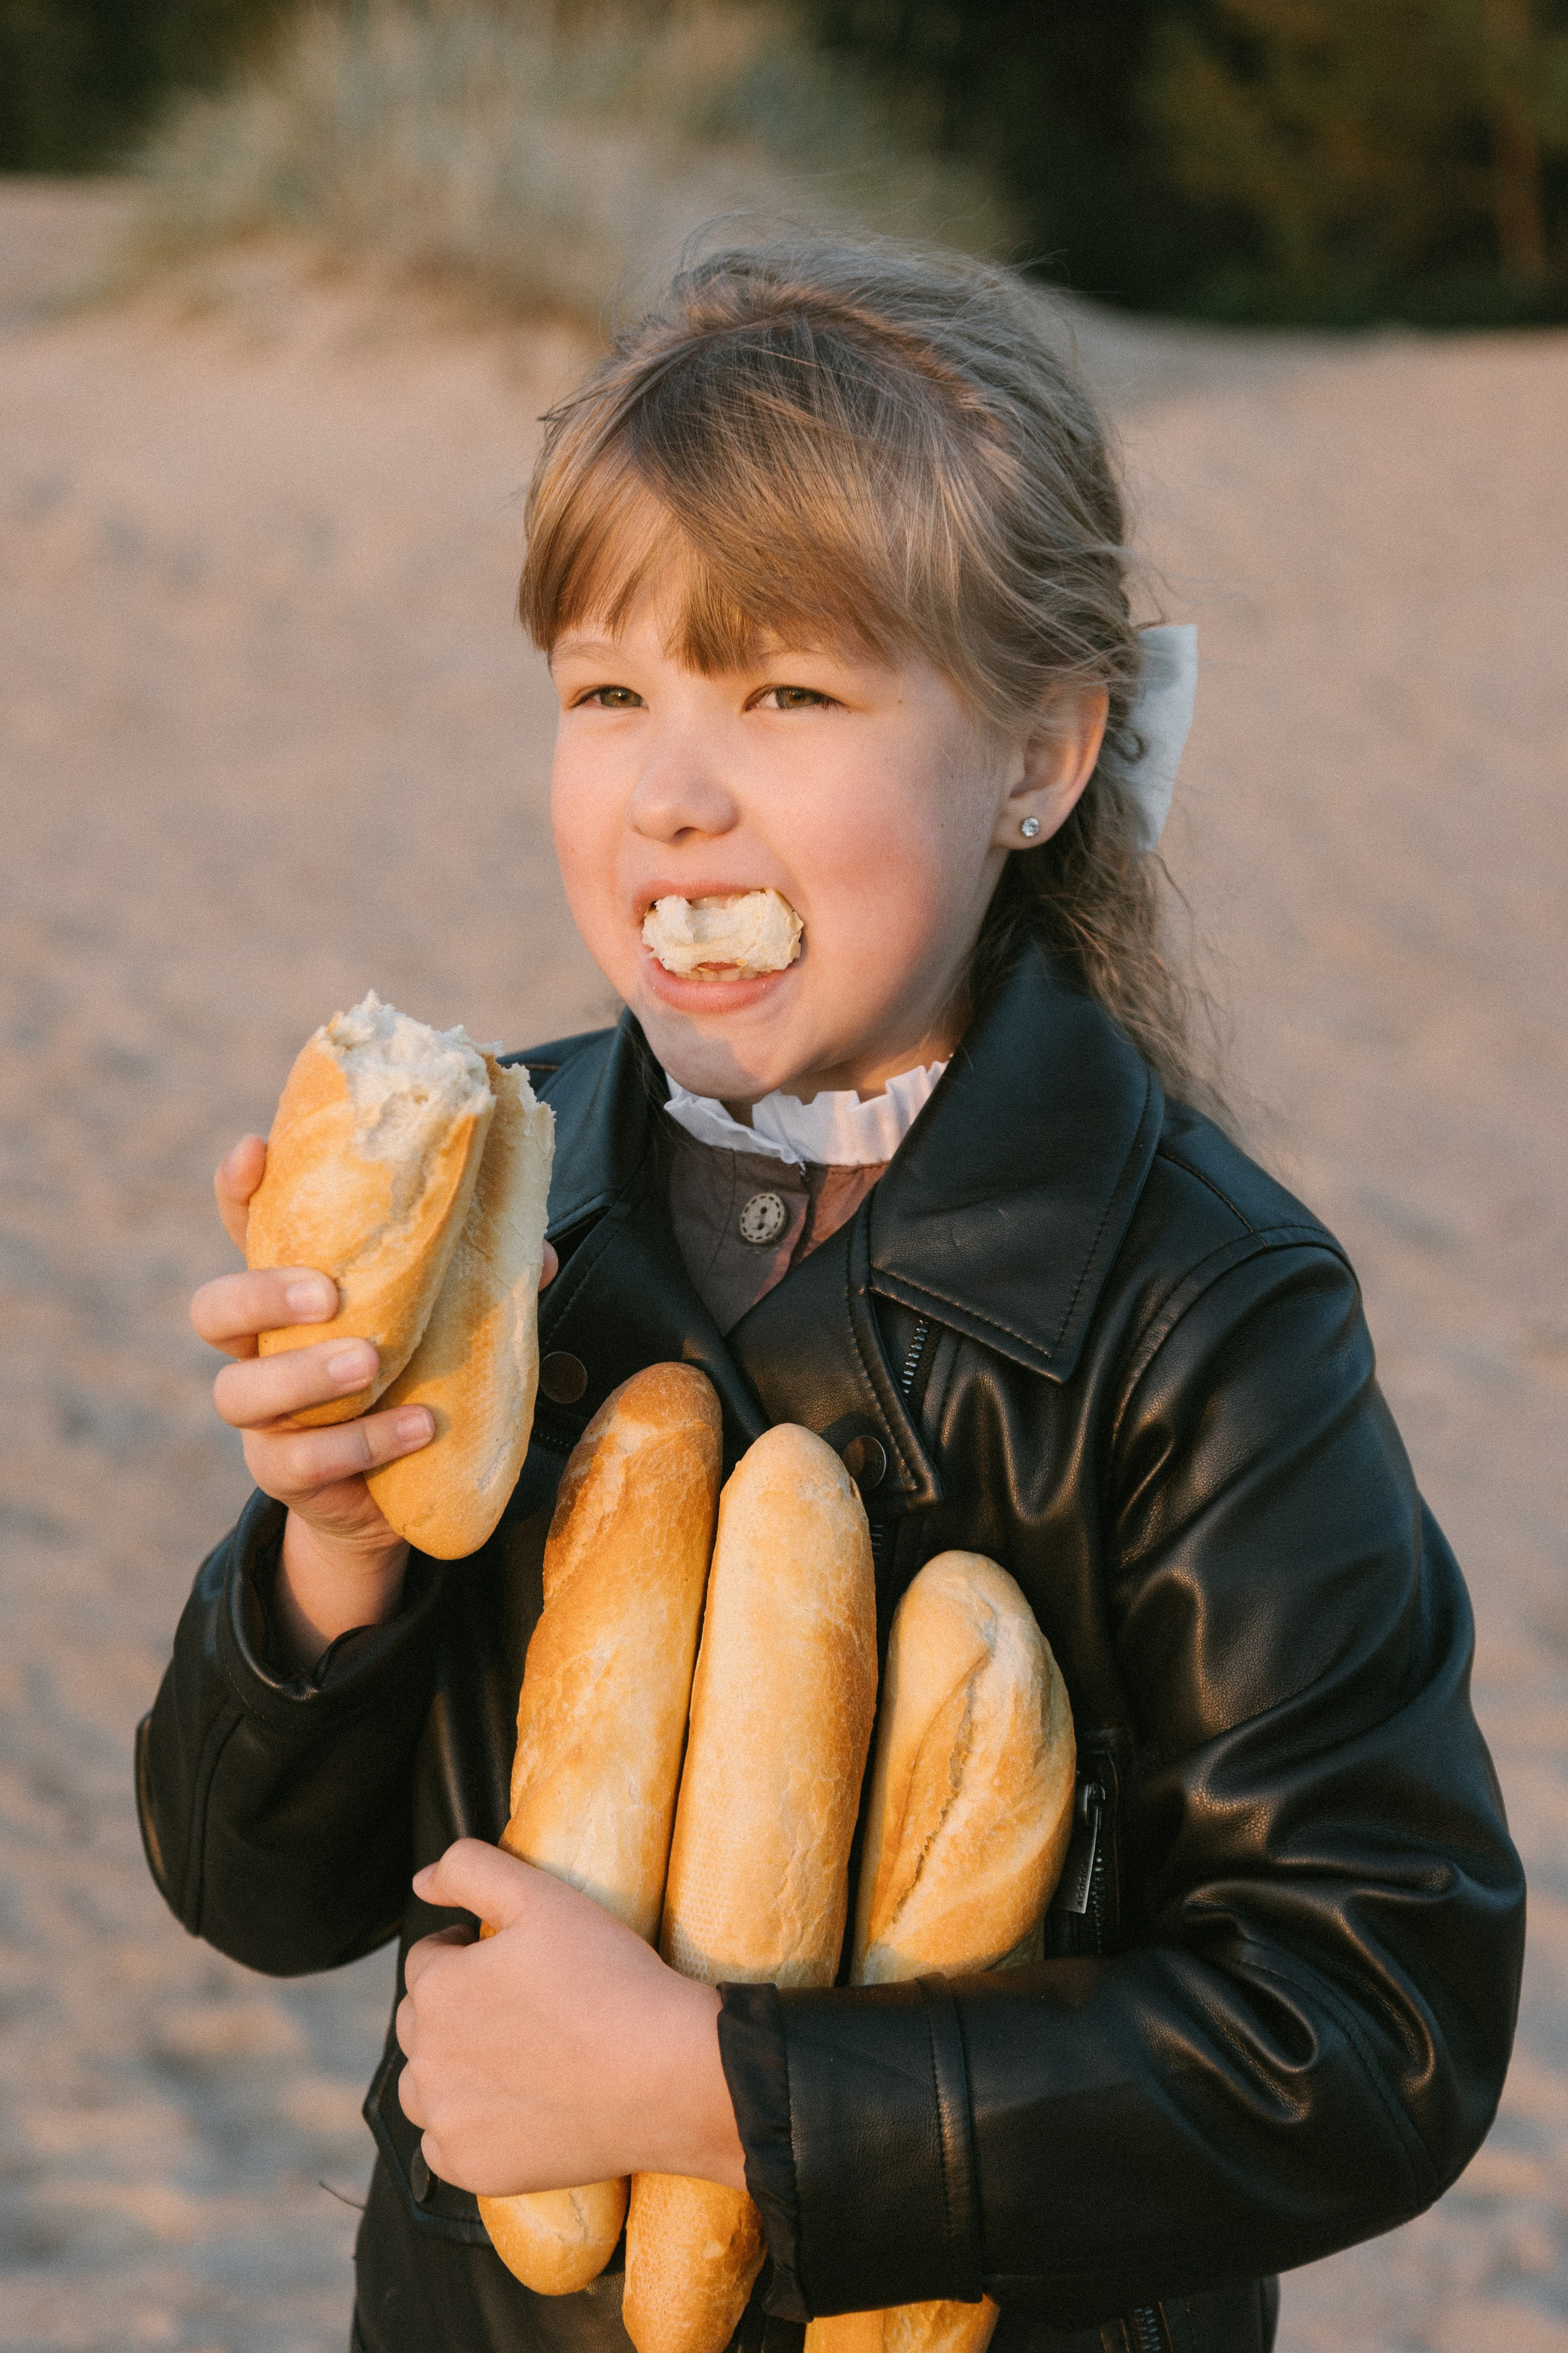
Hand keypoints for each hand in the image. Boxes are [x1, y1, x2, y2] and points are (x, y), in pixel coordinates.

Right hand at [192, 1135, 558, 1665]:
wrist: (392, 1495)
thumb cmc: (414, 1380)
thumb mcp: (444, 1323)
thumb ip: (479, 1284)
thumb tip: (536, 1254)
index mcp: (293, 1291)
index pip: (247, 1229)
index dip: (240, 1190)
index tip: (255, 1150)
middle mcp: (261, 1349)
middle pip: (214, 1310)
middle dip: (261, 1293)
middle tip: (328, 1293)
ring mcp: (264, 1417)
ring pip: (239, 1392)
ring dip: (303, 1375)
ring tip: (368, 1363)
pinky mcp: (284, 1473)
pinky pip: (300, 1460)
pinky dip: (361, 1441)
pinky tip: (415, 1426)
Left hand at [396, 1841, 746, 2198]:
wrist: (666, 2076)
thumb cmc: (610, 1981)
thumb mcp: (543, 1897)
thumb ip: (471, 1870)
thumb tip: (422, 1880)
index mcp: (437, 1989)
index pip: (426, 1961)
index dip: (464, 1954)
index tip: (508, 1964)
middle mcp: (427, 2058)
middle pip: (419, 2024)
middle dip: (455, 2009)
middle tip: (518, 2009)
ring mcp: (447, 2120)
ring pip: (425, 2086)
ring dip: (452, 2069)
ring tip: (514, 2058)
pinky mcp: (471, 2167)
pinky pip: (444, 2144)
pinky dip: (469, 2127)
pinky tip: (518, 2107)